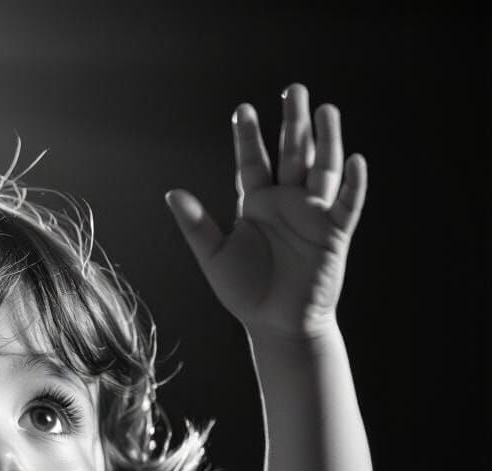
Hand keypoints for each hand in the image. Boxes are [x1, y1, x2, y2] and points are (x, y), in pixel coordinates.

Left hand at [165, 83, 365, 343]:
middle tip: (293, 89)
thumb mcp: (214, 255)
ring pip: (322, 168)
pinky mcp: (334, 233)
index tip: (243, 110)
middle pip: (292, 153)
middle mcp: (286, 203)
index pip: (252, 162)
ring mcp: (312, 214)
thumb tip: (172, 193)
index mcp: (256, 205)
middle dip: (293, 122)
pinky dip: (352, 182)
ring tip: (325, 111)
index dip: (248, 137)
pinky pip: (346, 203)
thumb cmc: (245, 292)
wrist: (276, 325)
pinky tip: (354, 159)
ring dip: (326, 140)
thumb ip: (196, 224)